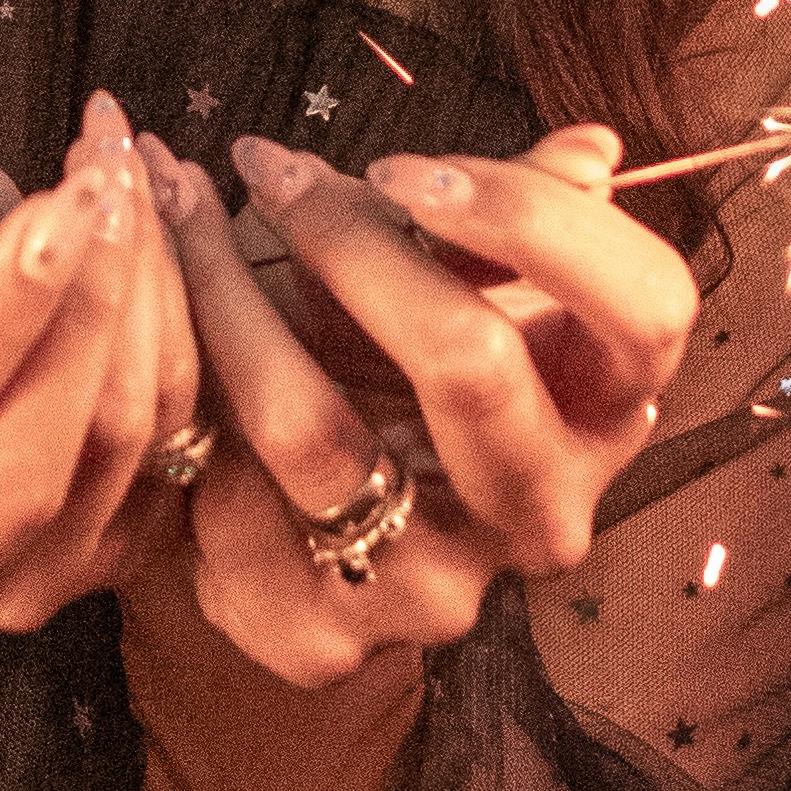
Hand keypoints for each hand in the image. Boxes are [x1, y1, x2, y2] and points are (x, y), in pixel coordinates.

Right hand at [0, 92, 202, 644]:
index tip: (58, 203)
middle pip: (33, 461)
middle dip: (89, 305)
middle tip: (108, 179)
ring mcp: (19, 589)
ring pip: (121, 446)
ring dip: (146, 297)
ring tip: (134, 179)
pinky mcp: (107, 561)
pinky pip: (174, 442)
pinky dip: (180, 331)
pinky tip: (163, 239)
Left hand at [141, 120, 699, 688]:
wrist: (291, 513)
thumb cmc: (394, 357)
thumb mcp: (460, 279)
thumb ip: (519, 212)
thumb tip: (592, 149)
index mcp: (607, 411)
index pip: (644, 309)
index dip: (536, 222)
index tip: (408, 169)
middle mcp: (543, 516)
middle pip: (473, 362)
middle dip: (351, 244)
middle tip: (267, 170)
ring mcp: (437, 591)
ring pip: (314, 428)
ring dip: (228, 294)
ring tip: (178, 208)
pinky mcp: (322, 640)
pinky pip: (228, 500)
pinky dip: (177, 395)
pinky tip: (146, 326)